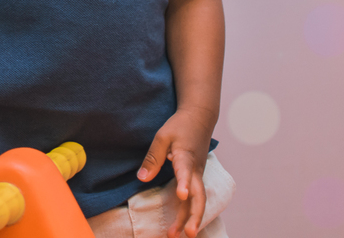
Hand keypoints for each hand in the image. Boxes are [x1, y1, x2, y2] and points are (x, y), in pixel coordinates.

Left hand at [138, 107, 216, 237]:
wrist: (200, 117)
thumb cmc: (180, 126)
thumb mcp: (162, 136)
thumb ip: (153, 157)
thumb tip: (142, 178)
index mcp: (186, 157)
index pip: (186, 172)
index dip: (184, 183)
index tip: (181, 195)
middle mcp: (196, 170)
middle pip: (199, 195)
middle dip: (193, 215)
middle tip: (187, 233)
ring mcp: (198, 175)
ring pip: (198, 200)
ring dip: (190, 218)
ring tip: (177, 234)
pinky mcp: (196, 177)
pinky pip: (196, 197)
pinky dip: (190, 211)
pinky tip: (182, 224)